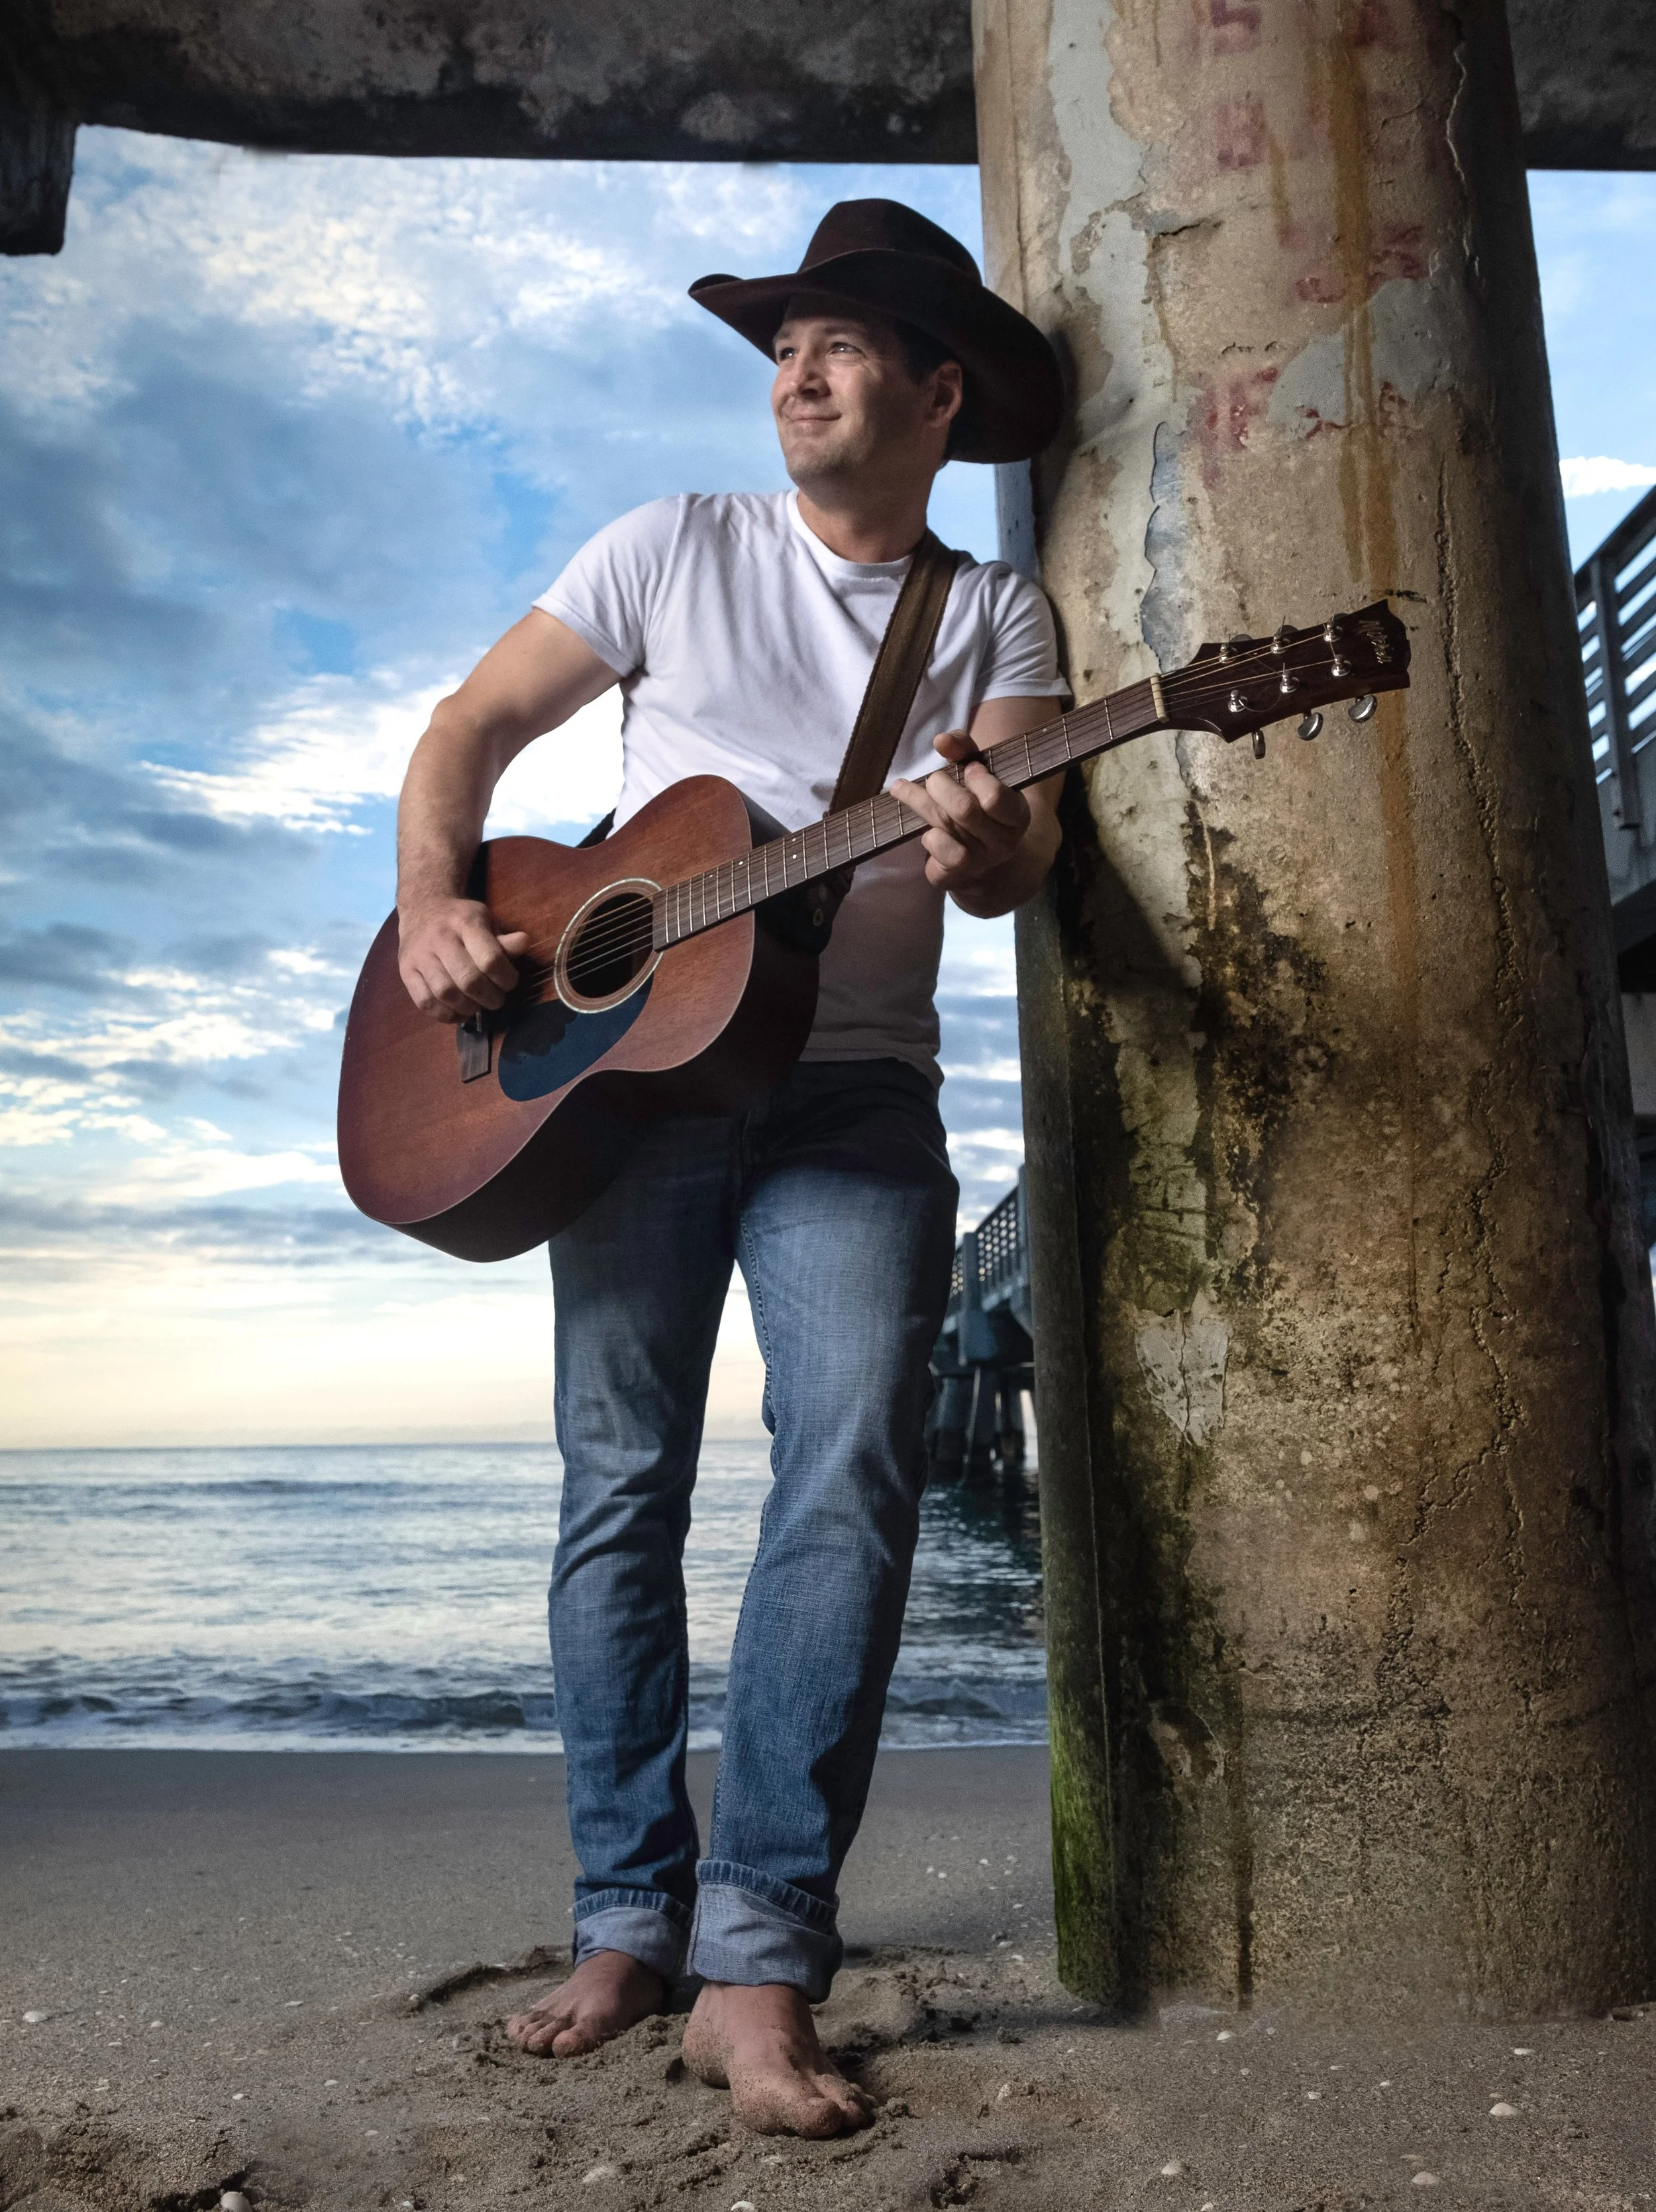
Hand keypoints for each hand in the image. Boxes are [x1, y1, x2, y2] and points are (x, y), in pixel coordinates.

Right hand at [397, 898, 531, 1023]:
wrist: (423, 908)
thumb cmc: (461, 920)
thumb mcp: (487, 921)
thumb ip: (504, 939)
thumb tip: (524, 942)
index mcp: (465, 922)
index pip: (490, 959)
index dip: (506, 978)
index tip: (509, 982)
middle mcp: (440, 938)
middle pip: (468, 980)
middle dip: (490, 998)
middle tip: (496, 999)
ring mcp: (420, 955)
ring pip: (446, 994)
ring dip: (468, 1008)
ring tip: (478, 1005)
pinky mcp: (405, 971)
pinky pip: (425, 1003)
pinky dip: (446, 1014)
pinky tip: (458, 1011)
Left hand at [891, 729, 1032, 891]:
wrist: (984, 862)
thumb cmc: (978, 805)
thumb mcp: (978, 774)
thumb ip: (964, 750)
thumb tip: (941, 740)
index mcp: (1017, 815)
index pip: (995, 798)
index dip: (976, 778)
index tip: (967, 769)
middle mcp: (1003, 842)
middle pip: (963, 809)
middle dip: (939, 786)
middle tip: (932, 779)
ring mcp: (981, 862)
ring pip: (944, 826)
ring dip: (918, 802)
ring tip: (902, 789)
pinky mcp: (956, 876)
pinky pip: (936, 848)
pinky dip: (927, 834)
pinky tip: (925, 828)